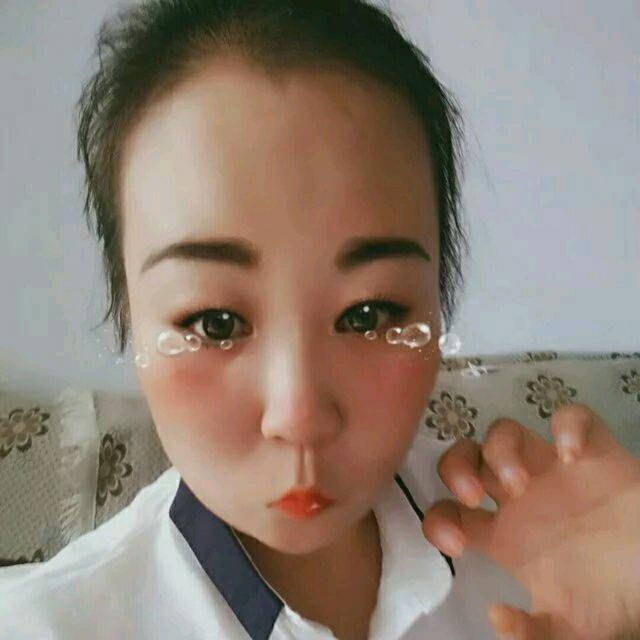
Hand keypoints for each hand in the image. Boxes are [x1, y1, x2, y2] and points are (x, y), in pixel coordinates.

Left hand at [421, 403, 639, 639]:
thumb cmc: (610, 599)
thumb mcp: (570, 630)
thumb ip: (533, 634)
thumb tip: (497, 617)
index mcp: (504, 534)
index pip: (448, 512)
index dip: (439, 521)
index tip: (456, 545)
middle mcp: (519, 495)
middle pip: (465, 457)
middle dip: (456, 468)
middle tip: (473, 498)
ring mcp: (553, 469)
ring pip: (505, 431)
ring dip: (500, 449)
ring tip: (520, 483)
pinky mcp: (595, 452)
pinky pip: (573, 417)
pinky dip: (569, 425)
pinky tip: (571, 455)